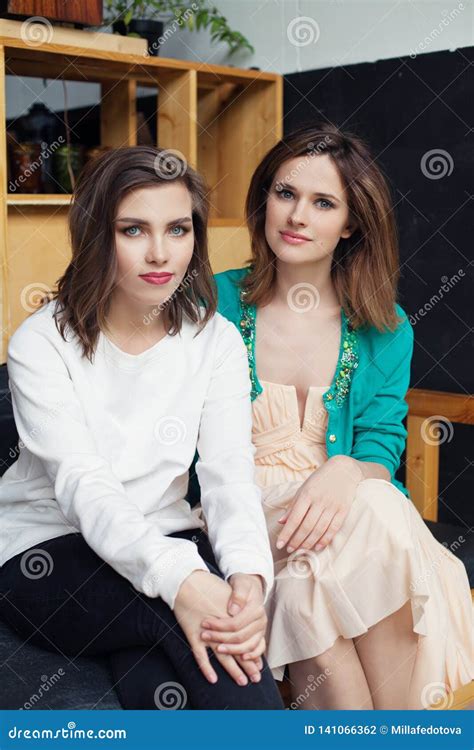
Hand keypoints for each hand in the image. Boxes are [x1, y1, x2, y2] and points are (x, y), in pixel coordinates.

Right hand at [173, 570, 262, 685]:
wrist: (187, 580)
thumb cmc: (209, 587)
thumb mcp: (229, 596)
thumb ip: (240, 611)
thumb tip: (251, 625)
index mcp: (234, 615)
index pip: (247, 637)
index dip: (253, 652)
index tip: (259, 664)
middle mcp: (223, 625)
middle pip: (239, 648)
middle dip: (248, 665)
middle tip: (256, 678)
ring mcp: (208, 631)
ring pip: (223, 655)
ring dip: (233, 670)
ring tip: (242, 681)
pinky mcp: (193, 634)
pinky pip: (200, 655)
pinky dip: (206, 668)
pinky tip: (213, 679)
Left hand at [200, 573, 266, 660]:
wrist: (251, 587)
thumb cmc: (243, 584)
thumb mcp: (240, 583)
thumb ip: (237, 595)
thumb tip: (233, 610)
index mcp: (256, 608)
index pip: (236, 623)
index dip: (219, 626)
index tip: (204, 624)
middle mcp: (261, 620)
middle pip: (240, 636)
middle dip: (220, 637)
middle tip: (205, 636)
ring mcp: (261, 629)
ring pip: (249, 646)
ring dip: (232, 650)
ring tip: (217, 649)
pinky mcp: (260, 635)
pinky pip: (259, 649)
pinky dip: (252, 656)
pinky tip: (241, 659)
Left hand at [276, 455, 362, 553]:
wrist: (344, 470)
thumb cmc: (320, 480)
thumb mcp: (304, 488)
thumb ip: (293, 505)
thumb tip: (281, 522)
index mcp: (307, 494)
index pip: (294, 518)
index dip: (286, 533)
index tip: (279, 544)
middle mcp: (319, 501)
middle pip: (306, 526)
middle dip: (296, 541)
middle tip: (290, 550)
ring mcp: (332, 506)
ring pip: (319, 529)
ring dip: (309, 543)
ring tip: (301, 551)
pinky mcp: (343, 510)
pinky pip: (333, 529)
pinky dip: (325, 540)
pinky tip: (317, 547)